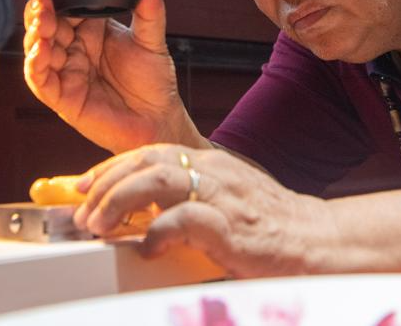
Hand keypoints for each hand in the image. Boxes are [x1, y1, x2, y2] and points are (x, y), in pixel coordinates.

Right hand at [23, 0, 201, 153]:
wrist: (158, 120)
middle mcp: (76, 50)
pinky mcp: (64, 98)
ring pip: (38, 51)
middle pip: (46, 27)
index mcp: (92, 32)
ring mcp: (68, 73)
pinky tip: (39, 52)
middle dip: (41, 13)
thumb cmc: (153, 84)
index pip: (65, 8)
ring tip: (43, 24)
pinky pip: (41, 81)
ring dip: (36, 36)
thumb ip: (150, 10)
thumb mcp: (152, 41)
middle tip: (45, 3)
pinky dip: (35, 66)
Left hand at [73, 144, 329, 278]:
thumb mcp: (225, 199)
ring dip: (121, 200)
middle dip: (107, 183)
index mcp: (211, 163)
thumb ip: (188, 198)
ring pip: (159, 181)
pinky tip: (146, 248)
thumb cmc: (270, 224)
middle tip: (84, 211)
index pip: (151, 152)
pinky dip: (158, 232)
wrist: (317, 240)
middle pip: (148, 160)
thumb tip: (141, 212)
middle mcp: (214, 171)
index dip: (111, 166)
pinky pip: (186, 221)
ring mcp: (224, 197)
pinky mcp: (233, 227)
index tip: (83, 184)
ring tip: (101, 225)